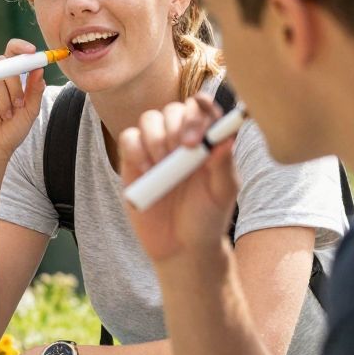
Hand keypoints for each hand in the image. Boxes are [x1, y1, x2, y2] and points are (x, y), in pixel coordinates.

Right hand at [0, 39, 46, 171]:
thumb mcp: (30, 110)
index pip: (10, 51)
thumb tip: (39, 69)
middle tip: (18, 105)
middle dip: (15, 85)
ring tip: (4, 116)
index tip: (32, 51)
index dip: (20, 47)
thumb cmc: (11, 131)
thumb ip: (35, 90)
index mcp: (6, 75)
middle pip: (2, 63)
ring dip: (3, 100)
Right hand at [116, 94, 238, 265]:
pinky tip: (146, 169)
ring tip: (164, 164)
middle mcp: (181, 139)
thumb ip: (224, 165)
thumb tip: (225, 138)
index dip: (201, 107)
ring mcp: (155, 149)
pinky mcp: (133, 161)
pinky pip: (128, 138)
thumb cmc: (206, 219)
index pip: (204, 109)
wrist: (180, 247)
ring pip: (150, 119)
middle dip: (179, 125)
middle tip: (184, 149)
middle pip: (175, 109)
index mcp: (207, 141)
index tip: (200, 116)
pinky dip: (135, 148)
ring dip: (157, 137)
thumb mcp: (222, 194)